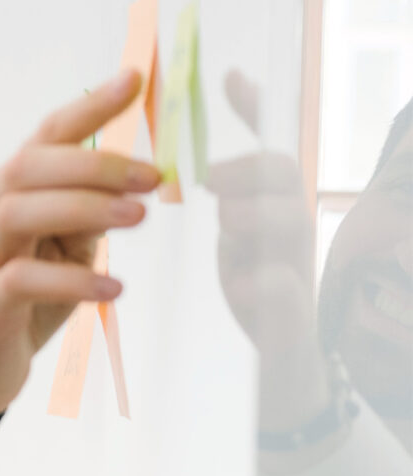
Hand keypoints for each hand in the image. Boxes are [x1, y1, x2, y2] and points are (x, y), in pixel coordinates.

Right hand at [0, 70, 161, 423]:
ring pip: (16, 212)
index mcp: (13, 196)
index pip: (46, 139)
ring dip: (82, 208)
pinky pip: (18, 280)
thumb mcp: (64, 253)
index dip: (88, 108)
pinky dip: (69, 279)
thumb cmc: (17, 305)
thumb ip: (88, 217)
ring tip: (138, 218)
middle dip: (94, 164)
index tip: (134, 80)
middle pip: (27, 167)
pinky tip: (112, 287)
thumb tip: (135, 183)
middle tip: (154, 178)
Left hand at [204, 70, 322, 370]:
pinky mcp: (291, 319)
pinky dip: (265, 283)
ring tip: (225, 227)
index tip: (229, 79)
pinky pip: (285, 292)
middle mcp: (292, 231)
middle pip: (285, 175)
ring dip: (251, 218)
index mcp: (274, 208)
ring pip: (288, 225)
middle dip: (247, 169)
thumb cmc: (258, 288)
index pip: (272, 149)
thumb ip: (233, 188)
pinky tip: (243, 282)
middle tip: (210, 181)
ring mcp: (297, 271)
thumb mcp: (239, 231)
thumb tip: (215, 125)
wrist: (282, 363)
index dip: (255, 112)